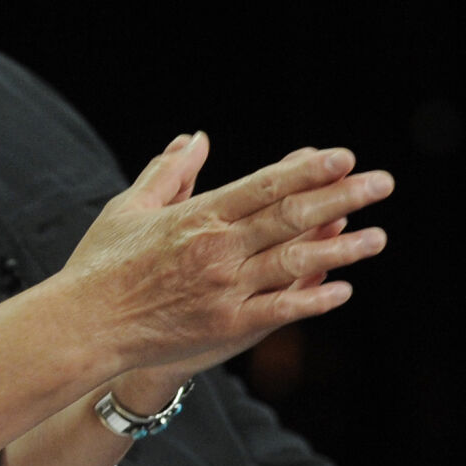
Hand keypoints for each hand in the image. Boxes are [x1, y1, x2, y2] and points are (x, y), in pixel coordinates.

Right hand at [61, 133, 392, 374]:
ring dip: (342, 248)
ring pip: (295, 262)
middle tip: (382, 183)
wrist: (83, 324)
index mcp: (195, 217)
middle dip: (342, 197)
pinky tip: (342, 290)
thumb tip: (195, 139)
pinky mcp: (225, 326)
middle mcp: (216, 249)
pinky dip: (313, 299)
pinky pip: (280, 310)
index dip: (307, 170)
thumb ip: (168, 173)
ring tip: (377, 237)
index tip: (343, 156)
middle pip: (291, 217)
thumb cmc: (100, 264)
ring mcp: (224, 289)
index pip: (263, 186)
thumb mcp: (128, 208)